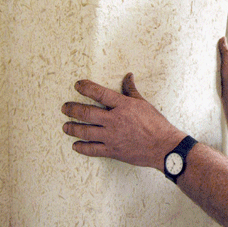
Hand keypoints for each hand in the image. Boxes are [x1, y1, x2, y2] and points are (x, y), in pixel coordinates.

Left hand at [61, 73, 185, 169]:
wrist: (163, 146)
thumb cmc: (156, 124)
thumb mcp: (143, 103)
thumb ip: (131, 90)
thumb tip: (128, 76)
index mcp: (123, 106)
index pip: (99, 93)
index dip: (86, 87)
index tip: (77, 85)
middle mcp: (114, 120)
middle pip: (87, 113)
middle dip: (72, 109)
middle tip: (65, 108)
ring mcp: (112, 136)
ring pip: (85, 131)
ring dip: (72, 128)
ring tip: (65, 126)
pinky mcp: (112, 150)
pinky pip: (92, 149)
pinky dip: (82, 147)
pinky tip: (76, 145)